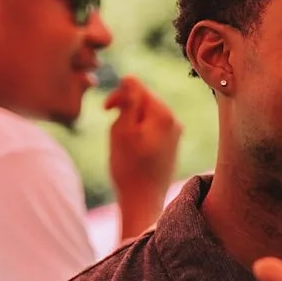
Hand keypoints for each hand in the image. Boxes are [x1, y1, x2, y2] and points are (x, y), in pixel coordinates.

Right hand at [106, 76, 181, 237]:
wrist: (143, 201)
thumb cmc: (129, 167)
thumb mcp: (122, 129)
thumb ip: (128, 100)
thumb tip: (130, 79)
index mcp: (163, 113)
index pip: (136, 86)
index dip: (117, 96)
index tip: (106, 112)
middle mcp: (174, 120)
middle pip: (142, 101)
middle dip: (124, 112)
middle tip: (116, 135)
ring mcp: (175, 134)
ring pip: (144, 116)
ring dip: (130, 125)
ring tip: (125, 147)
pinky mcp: (171, 145)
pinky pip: (149, 130)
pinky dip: (138, 136)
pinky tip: (134, 154)